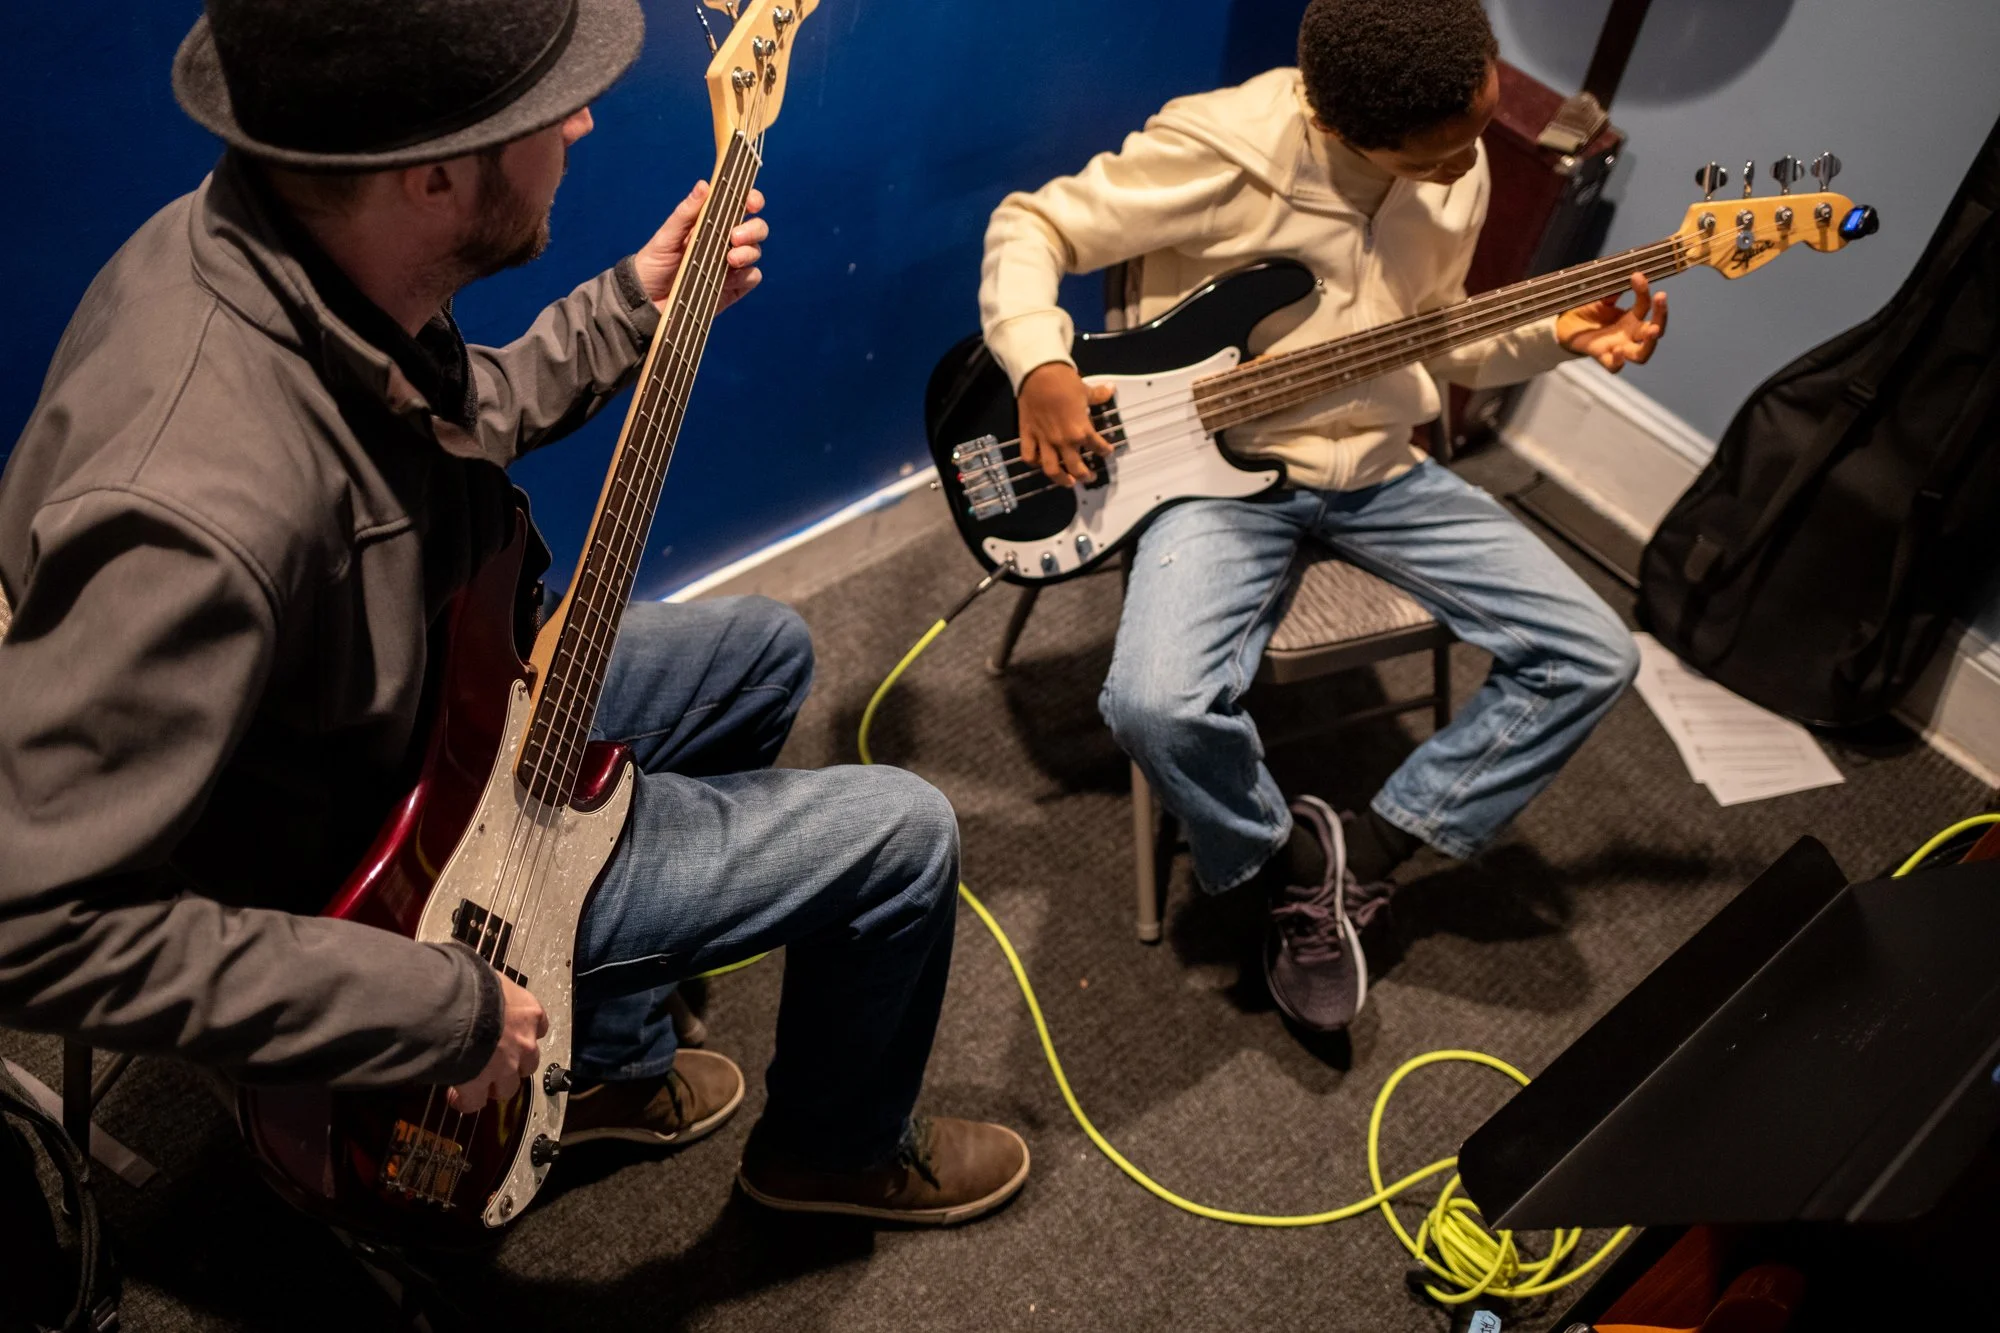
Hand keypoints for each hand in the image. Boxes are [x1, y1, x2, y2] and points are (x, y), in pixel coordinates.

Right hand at [447, 974, 546, 1112]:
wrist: (456, 1006)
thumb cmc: (470, 983)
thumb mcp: (487, 975)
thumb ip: (488, 986)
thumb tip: (471, 976)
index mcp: (529, 1012)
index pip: (539, 1027)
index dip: (525, 1033)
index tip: (512, 1034)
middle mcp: (524, 1042)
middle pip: (528, 1063)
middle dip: (513, 1065)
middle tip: (494, 1062)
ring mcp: (506, 1066)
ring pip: (507, 1088)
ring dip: (493, 1086)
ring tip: (475, 1081)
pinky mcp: (481, 1084)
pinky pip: (475, 1101)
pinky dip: (467, 1101)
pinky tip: (456, 1097)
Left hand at [632, 180, 767, 313]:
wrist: (647, 301)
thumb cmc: (654, 263)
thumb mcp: (666, 236)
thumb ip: (686, 213)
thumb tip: (704, 185)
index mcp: (711, 223)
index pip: (739, 206)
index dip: (752, 200)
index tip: (751, 203)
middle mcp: (725, 242)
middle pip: (756, 228)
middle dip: (753, 229)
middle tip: (734, 237)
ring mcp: (731, 265)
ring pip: (755, 252)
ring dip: (749, 252)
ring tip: (730, 259)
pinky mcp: (734, 288)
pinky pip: (752, 278)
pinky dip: (746, 275)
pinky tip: (729, 278)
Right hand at [1017, 362, 1115, 483]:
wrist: (1039, 374)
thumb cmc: (1063, 381)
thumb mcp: (1085, 389)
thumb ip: (1098, 395)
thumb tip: (1110, 389)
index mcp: (1080, 431)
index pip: (1097, 447)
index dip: (1104, 451)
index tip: (1107, 452)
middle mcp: (1063, 441)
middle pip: (1076, 468)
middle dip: (1085, 476)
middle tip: (1089, 477)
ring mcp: (1044, 441)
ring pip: (1052, 470)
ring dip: (1062, 479)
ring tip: (1068, 482)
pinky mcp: (1028, 435)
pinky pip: (1029, 457)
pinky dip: (1035, 463)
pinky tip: (1040, 463)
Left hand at [1556, 271, 1667, 372]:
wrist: (1565, 327)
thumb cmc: (1587, 312)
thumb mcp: (1600, 298)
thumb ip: (1612, 290)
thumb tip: (1623, 275)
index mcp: (1632, 318)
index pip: (1645, 305)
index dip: (1644, 291)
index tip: (1637, 275)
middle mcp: (1630, 334)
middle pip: (1655, 330)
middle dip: (1661, 316)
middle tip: (1661, 298)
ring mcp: (1618, 348)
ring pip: (1642, 354)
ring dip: (1650, 343)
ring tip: (1653, 330)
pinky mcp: (1602, 357)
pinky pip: (1615, 366)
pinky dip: (1619, 361)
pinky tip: (1619, 350)